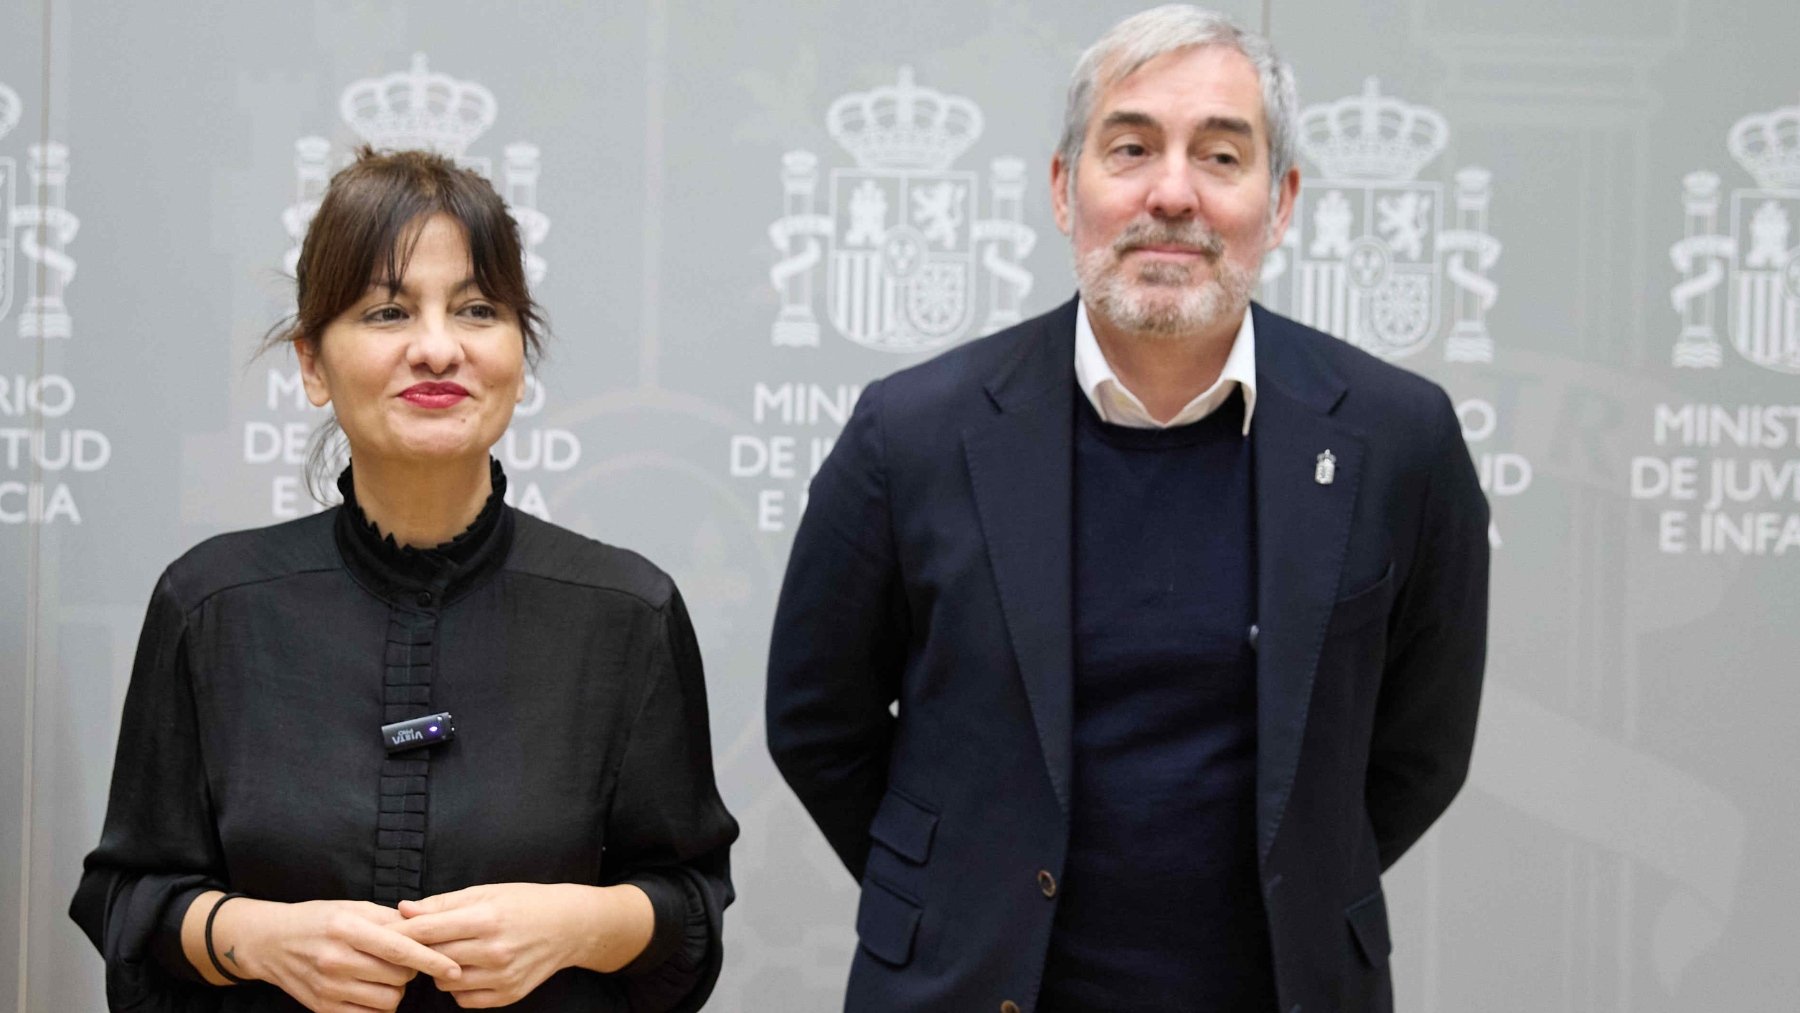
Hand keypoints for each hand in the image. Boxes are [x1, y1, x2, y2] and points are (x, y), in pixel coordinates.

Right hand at [225, 898, 461, 1012]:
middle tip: (402, 959)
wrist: (270, 942)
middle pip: (398, 976)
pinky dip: (379, 1005)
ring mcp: (328, 987)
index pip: (399, 948)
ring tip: (384, 973)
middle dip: (411, 969)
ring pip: (388, 1000)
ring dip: (396, 989)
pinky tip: (371, 988)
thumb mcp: (351, 908)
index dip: (431, 960)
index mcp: (346, 928)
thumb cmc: (318, 920)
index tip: (455, 969)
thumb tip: (427, 928)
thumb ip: (389, 919)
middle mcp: (336, 959)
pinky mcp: (323, 1008)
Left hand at [396, 883, 650, 1007]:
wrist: (570, 926)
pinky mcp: (508, 995)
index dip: (401, 932)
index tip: (383, 932)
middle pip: (434, 956)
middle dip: (419, 950)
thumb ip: (443, 903)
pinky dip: (459, 987)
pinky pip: (464, 999)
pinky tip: (469, 969)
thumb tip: (403, 910)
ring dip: (441, 969)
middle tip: (415, 942)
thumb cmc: (525, 903)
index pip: (428, 930)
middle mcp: (495, 950)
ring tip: (452, 952)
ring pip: (446, 982)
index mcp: (488, 918)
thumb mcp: (487, 892)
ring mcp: (502, 976)